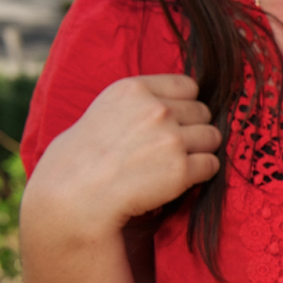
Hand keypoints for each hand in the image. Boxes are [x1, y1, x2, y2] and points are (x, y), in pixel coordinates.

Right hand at [25, 74, 220, 240]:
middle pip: (203, 112)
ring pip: (212, 137)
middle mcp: (156, 109)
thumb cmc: (79, 159)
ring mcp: (171, 139)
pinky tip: (176, 180)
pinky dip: (200, 174)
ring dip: (199, 151)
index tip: (170, 122)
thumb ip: (139, 103)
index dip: (183, 106)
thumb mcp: (104, 110)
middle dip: (192, 129)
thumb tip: (173, 106)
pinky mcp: (181, 169)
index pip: (188, 85)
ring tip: (171, 164)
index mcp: (134, 89)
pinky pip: (212, 165)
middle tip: (168, 149)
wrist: (70, 197)